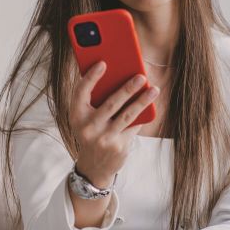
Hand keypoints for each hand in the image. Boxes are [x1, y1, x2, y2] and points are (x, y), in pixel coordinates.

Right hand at [69, 60, 159, 185]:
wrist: (94, 166)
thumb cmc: (92, 132)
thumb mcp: (86, 118)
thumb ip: (96, 100)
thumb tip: (121, 76)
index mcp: (76, 116)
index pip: (81, 92)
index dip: (91, 77)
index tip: (103, 63)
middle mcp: (87, 128)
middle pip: (110, 104)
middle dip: (127, 88)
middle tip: (141, 76)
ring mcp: (103, 138)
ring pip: (127, 115)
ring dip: (142, 101)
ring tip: (154, 89)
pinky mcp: (118, 146)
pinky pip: (134, 126)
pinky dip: (142, 115)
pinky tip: (151, 105)